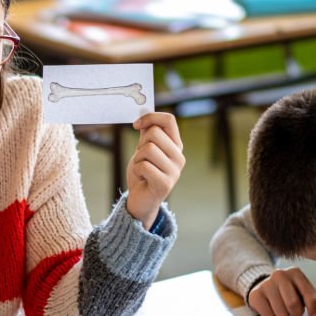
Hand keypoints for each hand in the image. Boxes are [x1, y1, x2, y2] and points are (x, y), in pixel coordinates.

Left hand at [126, 112, 184, 228]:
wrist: (141, 201)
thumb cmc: (142, 174)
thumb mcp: (143, 150)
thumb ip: (147, 134)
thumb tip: (145, 113)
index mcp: (176, 146)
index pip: (169, 120)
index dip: (150, 117)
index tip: (136, 125)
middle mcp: (179, 157)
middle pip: (154, 133)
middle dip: (140, 143)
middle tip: (141, 157)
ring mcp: (174, 171)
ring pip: (148, 149)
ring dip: (137, 159)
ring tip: (141, 169)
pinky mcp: (165, 184)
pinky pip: (143, 165)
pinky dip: (136, 170)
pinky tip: (141, 179)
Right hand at [249, 267, 315, 315]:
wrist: (263, 286)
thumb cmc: (286, 290)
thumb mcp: (299, 289)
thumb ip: (309, 299)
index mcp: (295, 272)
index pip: (308, 294)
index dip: (313, 309)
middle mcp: (279, 275)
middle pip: (292, 304)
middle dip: (296, 313)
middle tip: (294, 312)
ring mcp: (266, 284)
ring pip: (281, 312)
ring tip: (281, 309)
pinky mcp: (255, 294)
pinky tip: (271, 309)